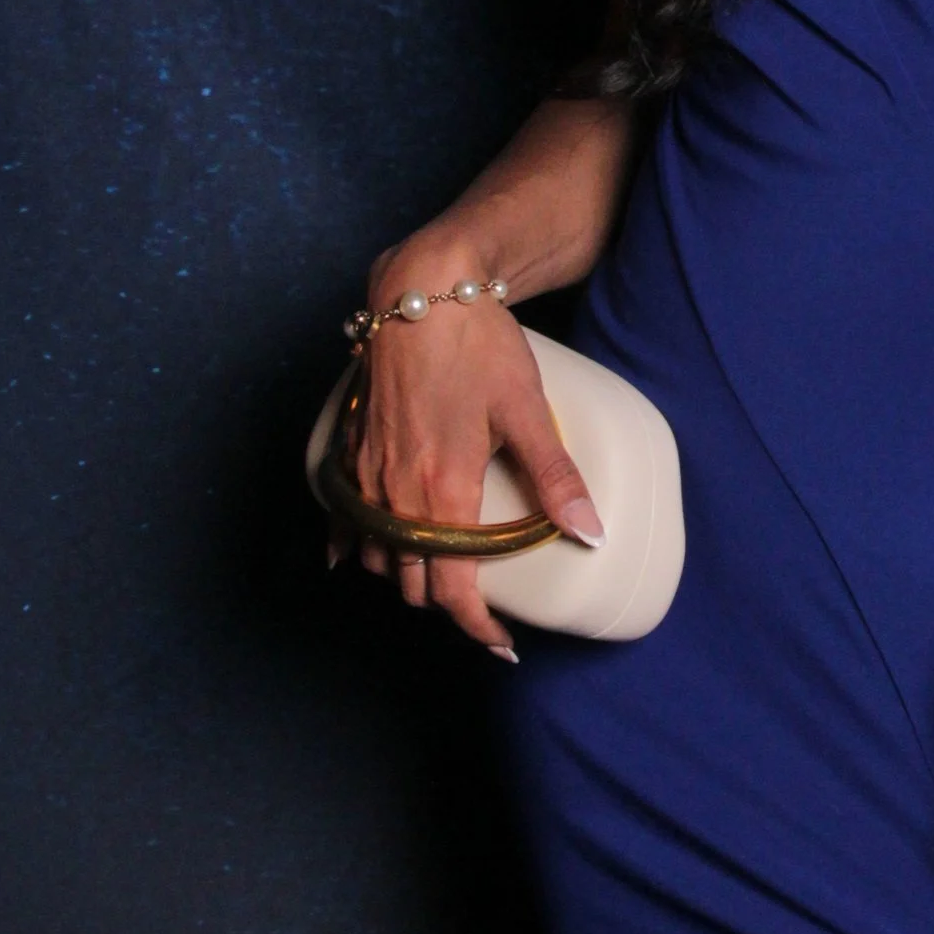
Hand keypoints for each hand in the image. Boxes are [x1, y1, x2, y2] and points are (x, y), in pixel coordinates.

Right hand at [332, 254, 600, 660]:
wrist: (420, 289)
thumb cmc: (476, 343)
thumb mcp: (526, 408)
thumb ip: (555, 476)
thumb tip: (590, 532)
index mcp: (442, 491)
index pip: (451, 591)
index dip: (476, 627)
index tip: (500, 643)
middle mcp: (397, 492)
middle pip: (412, 582)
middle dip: (445, 604)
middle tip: (480, 607)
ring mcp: (368, 472)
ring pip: (377, 556)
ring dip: (404, 576)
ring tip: (437, 576)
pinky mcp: (352, 449)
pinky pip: (344, 517)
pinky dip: (354, 545)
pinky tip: (356, 556)